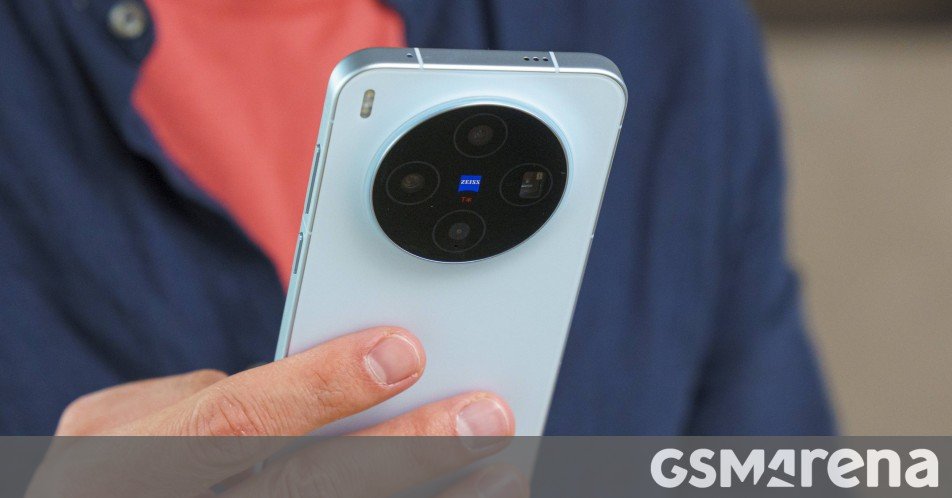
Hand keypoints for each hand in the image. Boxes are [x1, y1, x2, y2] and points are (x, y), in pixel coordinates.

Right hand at [28, 327, 526, 496]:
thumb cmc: (120, 476)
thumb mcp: (130, 428)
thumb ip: (218, 406)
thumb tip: (336, 385)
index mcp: (116, 462)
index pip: (231, 418)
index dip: (318, 387)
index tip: (404, 349)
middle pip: (300, 488)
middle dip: (403, 449)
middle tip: (485, 412)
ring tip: (500, 475)